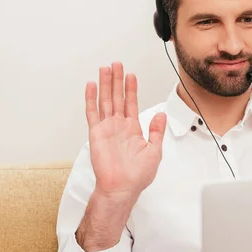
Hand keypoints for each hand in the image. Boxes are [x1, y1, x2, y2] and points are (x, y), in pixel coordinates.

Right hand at [85, 62, 166, 198]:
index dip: (131, 88)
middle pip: (117, 97)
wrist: (122, 188)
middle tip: (116, 64)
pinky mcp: (96, 133)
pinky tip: (91, 86)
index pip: (131, 103)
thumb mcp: (155, 151)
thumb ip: (157, 131)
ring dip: (105, 84)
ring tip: (105, 69)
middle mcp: (119, 126)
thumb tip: (161, 115)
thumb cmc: (137, 175)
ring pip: (105, 100)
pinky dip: (91, 99)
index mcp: (132, 129)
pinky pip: (92, 113)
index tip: (131, 75)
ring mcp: (107, 128)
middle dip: (117, 80)